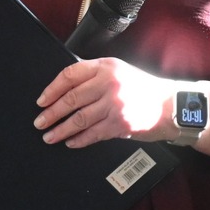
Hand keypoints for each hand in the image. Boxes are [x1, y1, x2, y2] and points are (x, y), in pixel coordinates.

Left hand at [35, 58, 173, 148]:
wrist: (169, 105)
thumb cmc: (142, 88)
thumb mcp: (119, 71)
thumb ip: (95, 76)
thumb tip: (65, 89)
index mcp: (106, 67)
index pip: (70, 75)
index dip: (52, 89)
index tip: (41, 100)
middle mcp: (109, 83)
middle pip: (71, 99)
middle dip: (51, 113)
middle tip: (39, 122)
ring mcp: (115, 105)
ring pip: (79, 119)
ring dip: (61, 130)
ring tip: (49, 136)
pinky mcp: (120, 124)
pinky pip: (93, 134)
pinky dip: (79, 140)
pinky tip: (70, 142)